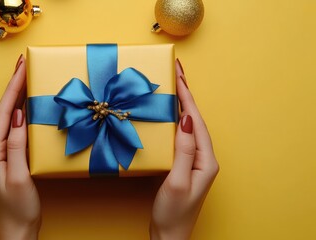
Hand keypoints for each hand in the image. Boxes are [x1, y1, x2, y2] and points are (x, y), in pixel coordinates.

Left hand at [0, 55, 40, 239]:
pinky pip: (13, 128)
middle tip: (24, 64)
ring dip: (17, 97)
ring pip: (8, 118)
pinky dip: (21, 113)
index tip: (22, 67)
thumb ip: (16, 144)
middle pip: (3, 111)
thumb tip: (18, 115)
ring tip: (26, 78)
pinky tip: (27, 105)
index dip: (13, 88)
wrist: (17, 228)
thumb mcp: (20, 175)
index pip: (4, 112)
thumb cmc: (19, 207)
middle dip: (14, 86)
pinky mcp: (6, 156)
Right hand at [150, 59, 218, 239]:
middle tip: (177, 73)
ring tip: (173, 87)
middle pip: (196, 121)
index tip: (180, 76)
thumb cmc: (173, 212)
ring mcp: (195, 162)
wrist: (169, 235)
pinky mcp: (185, 165)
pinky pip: (181, 137)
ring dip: (182, 106)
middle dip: (187, 96)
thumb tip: (187, 121)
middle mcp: (204, 158)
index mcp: (206, 160)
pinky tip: (168, 115)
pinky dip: (175, 121)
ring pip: (189, 127)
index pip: (197, 122)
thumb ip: (184, 151)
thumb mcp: (178, 181)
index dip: (188, 98)